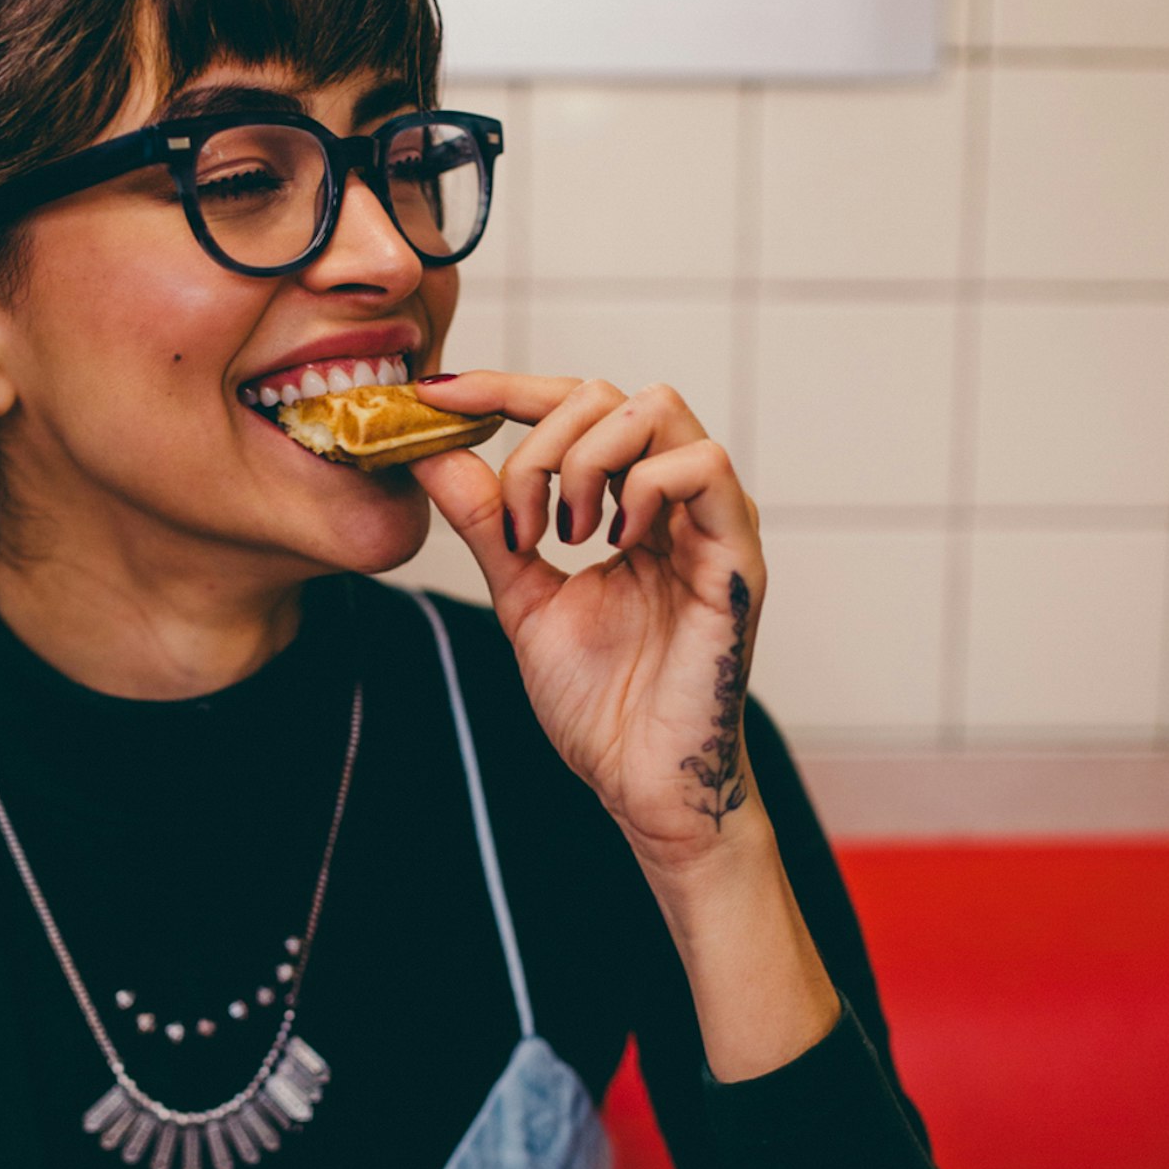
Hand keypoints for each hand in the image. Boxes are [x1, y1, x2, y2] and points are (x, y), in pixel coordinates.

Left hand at [412, 372, 768, 875]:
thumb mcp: (522, 594)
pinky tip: (614, 540)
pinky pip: (703, 467)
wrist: (637, 779)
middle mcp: (676, 500)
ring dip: (586, 459)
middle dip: (539, 442)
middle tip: (519, 525)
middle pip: (611, 394)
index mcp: (630, 504)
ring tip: (564, 533)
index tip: (438, 397)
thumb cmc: (599, 701)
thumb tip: (432, 453)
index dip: (505, 389)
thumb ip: (486, 523)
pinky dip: (642, 487)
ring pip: (657, 409)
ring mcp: (711, 521)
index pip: (574, 406)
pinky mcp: (737, 556)